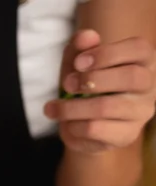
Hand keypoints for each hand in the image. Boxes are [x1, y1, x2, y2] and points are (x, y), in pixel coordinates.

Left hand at [44, 30, 155, 152]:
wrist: (83, 127)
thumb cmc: (85, 86)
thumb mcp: (78, 64)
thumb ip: (81, 47)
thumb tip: (86, 36)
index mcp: (144, 61)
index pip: (139, 49)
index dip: (107, 53)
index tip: (78, 62)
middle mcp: (150, 86)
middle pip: (131, 77)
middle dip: (92, 79)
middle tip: (66, 84)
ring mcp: (142, 112)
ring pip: (107, 107)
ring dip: (72, 107)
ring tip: (52, 108)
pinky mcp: (127, 135)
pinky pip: (96, 129)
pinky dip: (73, 125)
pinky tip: (67, 123)